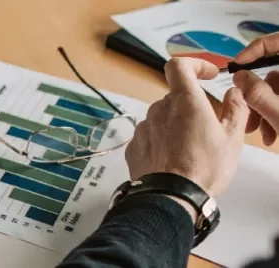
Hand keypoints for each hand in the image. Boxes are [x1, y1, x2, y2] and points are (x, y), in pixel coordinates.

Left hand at [125, 58, 248, 198]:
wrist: (171, 197)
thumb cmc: (203, 168)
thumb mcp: (232, 138)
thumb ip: (236, 109)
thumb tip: (234, 93)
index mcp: (185, 101)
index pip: (179, 66)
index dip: (194, 64)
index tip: (207, 74)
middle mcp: (159, 109)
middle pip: (175, 97)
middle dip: (191, 107)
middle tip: (207, 128)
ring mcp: (144, 127)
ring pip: (162, 117)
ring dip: (175, 126)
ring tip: (190, 149)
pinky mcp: (134, 145)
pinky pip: (150, 136)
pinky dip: (161, 141)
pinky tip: (173, 159)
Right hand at [234, 33, 278, 145]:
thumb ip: (258, 94)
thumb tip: (240, 76)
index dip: (256, 50)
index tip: (238, 67)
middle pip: (278, 72)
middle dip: (258, 94)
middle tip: (246, 112)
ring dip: (265, 110)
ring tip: (261, 132)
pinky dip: (277, 116)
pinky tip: (273, 134)